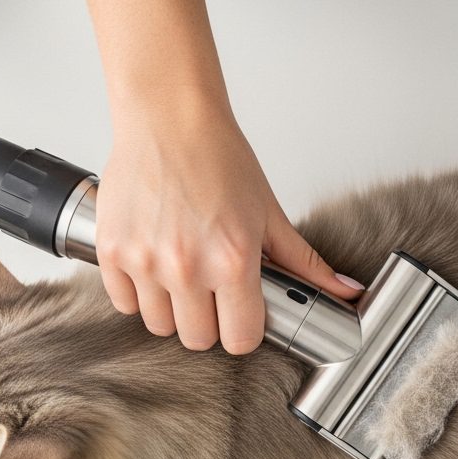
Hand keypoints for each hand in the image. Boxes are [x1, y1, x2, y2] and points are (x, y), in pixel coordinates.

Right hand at [95, 93, 362, 351]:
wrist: (169, 119)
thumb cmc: (218, 158)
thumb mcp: (269, 213)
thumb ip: (304, 263)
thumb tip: (345, 292)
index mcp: (233, 261)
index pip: (240, 339)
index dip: (244, 330)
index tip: (241, 315)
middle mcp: (186, 266)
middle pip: (197, 340)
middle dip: (209, 323)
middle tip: (212, 291)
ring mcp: (144, 261)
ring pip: (158, 326)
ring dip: (172, 309)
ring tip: (182, 272)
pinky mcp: (112, 252)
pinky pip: (124, 303)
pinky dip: (138, 292)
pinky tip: (153, 263)